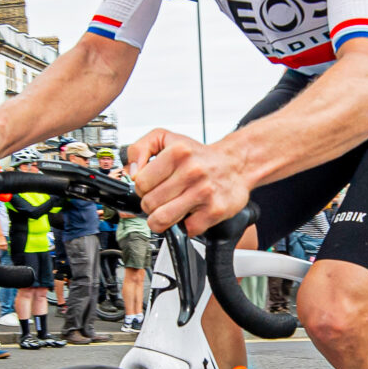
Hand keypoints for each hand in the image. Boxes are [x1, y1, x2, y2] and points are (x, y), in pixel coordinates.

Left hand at [126, 129, 248, 235]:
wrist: (236, 164)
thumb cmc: (199, 156)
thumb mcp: (166, 139)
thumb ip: (140, 149)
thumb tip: (131, 172)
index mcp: (178, 152)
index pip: (140, 182)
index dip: (141, 187)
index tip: (150, 186)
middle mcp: (191, 171)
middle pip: (149, 203)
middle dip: (150, 204)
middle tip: (160, 199)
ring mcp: (203, 192)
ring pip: (162, 219)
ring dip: (160, 219)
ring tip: (168, 211)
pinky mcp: (214, 211)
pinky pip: (186, 229)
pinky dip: (185, 226)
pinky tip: (189, 214)